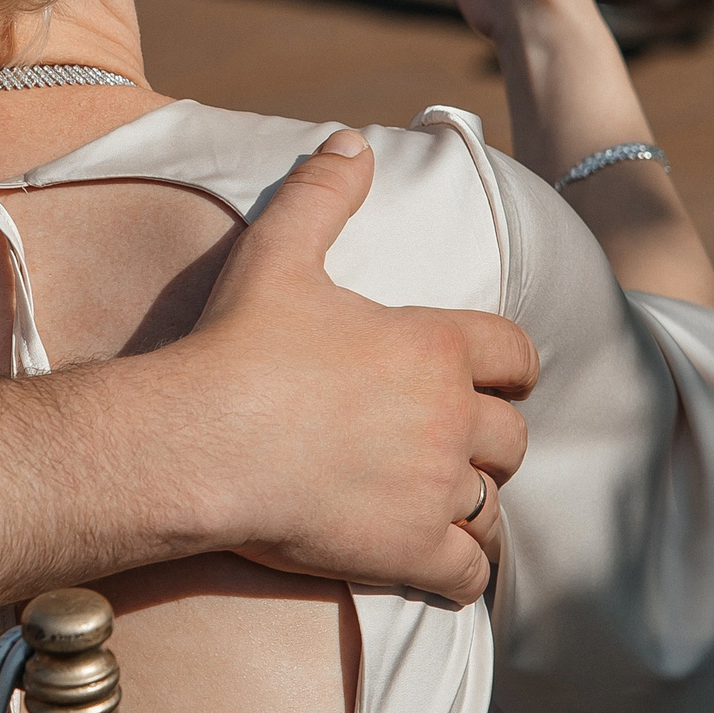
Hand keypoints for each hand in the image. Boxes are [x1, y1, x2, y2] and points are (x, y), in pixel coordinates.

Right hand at [177, 130, 534, 604]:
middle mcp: (451, 418)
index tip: (488, 380)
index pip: (518, 356)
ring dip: (470, 502)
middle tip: (448, 444)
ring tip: (437, 502)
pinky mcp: (409, 550)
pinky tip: (438, 562)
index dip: (507, 368)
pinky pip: (471, 573)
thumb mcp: (277, 252)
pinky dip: (462, 570)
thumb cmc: (236, 344)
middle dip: (487, 440)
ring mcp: (434, 489)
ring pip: (491, 504)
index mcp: (436, 345)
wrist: (195, 441)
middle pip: (513, 437)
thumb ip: (322, 192)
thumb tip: (351, 139)